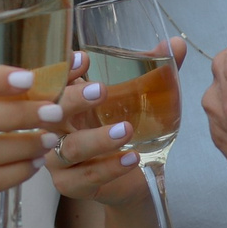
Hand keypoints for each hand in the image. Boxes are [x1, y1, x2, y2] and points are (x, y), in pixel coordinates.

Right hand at [46, 37, 186, 208]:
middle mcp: (54, 128)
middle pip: (49, 112)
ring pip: (70, 148)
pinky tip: (132, 158)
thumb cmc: (127, 132)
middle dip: (73, 100)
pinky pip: (84, 176)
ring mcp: (57, 158)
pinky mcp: (69, 183)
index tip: (85, 59)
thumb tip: (176, 44)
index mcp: (65, 102)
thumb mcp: (139, 100)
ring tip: (127, 130)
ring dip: (98, 139)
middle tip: (101, 91)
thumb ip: (153, 72)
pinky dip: (109, 167)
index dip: (64, 69)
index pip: (52, 80)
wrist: (132, 179)